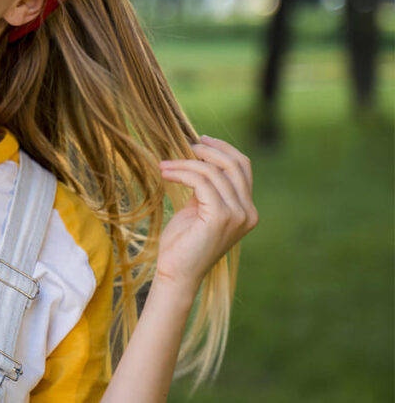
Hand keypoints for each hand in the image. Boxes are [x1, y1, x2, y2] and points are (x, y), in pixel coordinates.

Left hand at [154, 135, 256, 296]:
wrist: (176, 273)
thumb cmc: (183, 243)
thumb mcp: (198, 209)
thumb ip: (206, 188)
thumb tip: (198, 160)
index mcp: (246, 209)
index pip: (243, 167)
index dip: (223, 149)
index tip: (200, 140)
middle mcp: (248, 211)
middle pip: (234, 164)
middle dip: (208, 150)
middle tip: (184, 145)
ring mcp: (237, 215)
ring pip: (214, 172)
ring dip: (186, 162)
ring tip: (164, 165)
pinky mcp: (221, 217)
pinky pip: (201, 181)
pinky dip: (182, 172)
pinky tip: (165, 172)